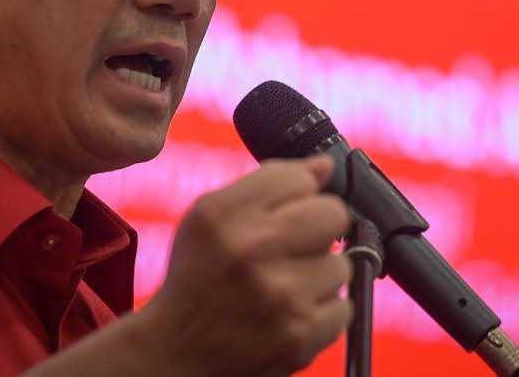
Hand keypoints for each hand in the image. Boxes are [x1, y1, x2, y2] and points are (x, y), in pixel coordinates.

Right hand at [137, 155, 352, 376]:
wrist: (176, 353)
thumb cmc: (199, 277)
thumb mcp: (210, 217)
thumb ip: (269, 182)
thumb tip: (324, 166)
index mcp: (224, 215)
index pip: (300, 178)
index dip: (298, 194)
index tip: (284, 213)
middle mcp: (250, 251)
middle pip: (333, 215)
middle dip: (319, 229)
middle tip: (293, 248)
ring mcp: (280, 297)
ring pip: (341, 265)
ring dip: (320, 275)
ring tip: (285, 286)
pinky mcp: (299, 336)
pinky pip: (342, 308)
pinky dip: (322, 312)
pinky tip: (291, 314)